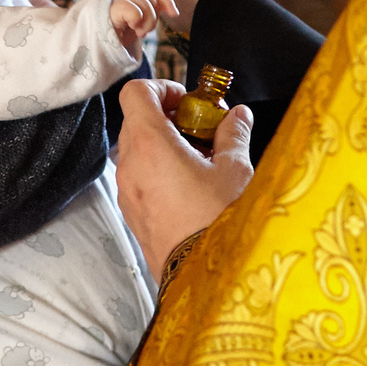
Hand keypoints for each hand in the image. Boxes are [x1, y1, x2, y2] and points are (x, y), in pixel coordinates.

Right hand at [107, 0, 178, 52]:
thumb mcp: (137, 23)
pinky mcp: (113, 8)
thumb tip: (173, 11)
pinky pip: (135, 11)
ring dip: (147, 23)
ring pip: (147, 4)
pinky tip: (131, 27)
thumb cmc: (115, 34)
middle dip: (153, 19)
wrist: (96, 43)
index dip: (166, 1)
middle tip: (143, 32)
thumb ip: (150, 13)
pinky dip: (137, 20)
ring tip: (138, 33)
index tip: (175, 14)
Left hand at [115, 79, 253, 278]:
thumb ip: (234, 134)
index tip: (188, 100)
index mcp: (150, 145)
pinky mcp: (132, 213)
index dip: (162, 87)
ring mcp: (128, 191)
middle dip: (169, 117)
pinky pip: (139, 176)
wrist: (204, 278)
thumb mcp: (235, 171)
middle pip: (137, 120)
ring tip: (201, 159)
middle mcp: (130, 166)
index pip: (136, 92)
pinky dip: (159, 169)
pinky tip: (191, 184)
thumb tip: (238, 116)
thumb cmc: (218, 223)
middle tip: (202, 128)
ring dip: (164, 144)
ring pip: (137, 150)